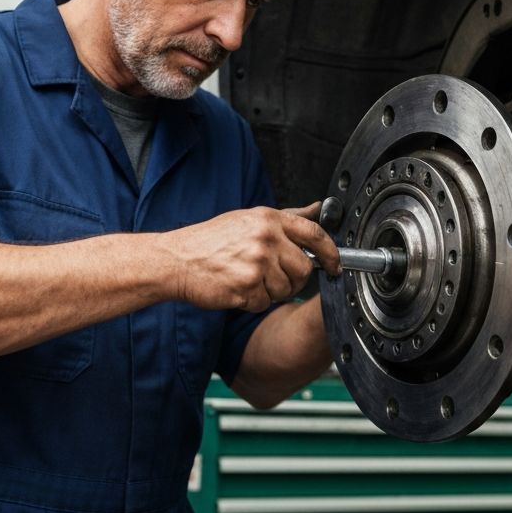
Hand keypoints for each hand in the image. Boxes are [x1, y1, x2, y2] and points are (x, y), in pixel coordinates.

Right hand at [167, 202, 340, 310]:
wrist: (176, 259)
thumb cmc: (211, 240)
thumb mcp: (249, 218)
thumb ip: (287, 217)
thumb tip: (317, 210)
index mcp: (268, 219)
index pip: (315, 234)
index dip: (331, 253)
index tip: (335, 266)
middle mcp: (265, 238)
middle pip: (304, 269)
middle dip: (293, 279)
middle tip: (272, 277)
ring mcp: (256, 263)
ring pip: (285, 289)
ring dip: (270, 292)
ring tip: (247, 280)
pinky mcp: (246, 287)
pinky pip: (265, 303)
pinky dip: (253, 302)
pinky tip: (237, 289)